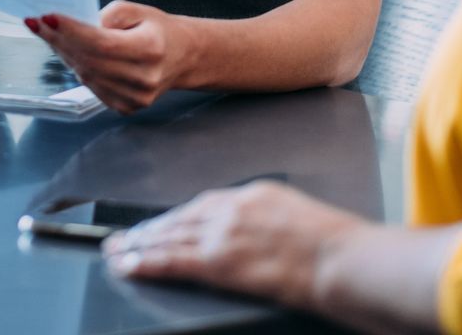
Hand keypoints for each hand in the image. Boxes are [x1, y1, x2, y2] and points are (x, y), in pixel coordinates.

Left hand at [26, 0, 199, 113]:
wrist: (182, 58)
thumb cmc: (157, 30)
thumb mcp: (138, 11)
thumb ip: (109, 16)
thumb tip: (77, 26)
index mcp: (150, 50)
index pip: (102, 43)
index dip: (71, 31)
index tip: (46, 16)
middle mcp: (143, 79)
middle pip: (89, 60)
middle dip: (58, 39)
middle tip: (36, 22)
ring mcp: (135, 98)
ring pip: (86, 75)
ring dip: (63, 53)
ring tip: (47, 33)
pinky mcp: (126, 107)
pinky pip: (91, 86)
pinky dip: (76, 67)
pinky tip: (67, 51)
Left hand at [102, 180, 364, 309]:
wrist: (344, 259)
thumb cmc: (337, 246)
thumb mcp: (302, 218)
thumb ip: (272, 222)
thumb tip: (261, 235)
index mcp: (255, 195)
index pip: (204, 205)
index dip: (177, 217)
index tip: (161, 223)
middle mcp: (233, 208)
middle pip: (180, 217)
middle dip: (150, 228)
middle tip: (124, 236)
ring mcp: (223, 233)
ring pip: (169, 237)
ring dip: (139, 245)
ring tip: (118, 251)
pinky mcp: (218, 260)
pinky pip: (172, 260)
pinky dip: (147, 262)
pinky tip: (129, 265)